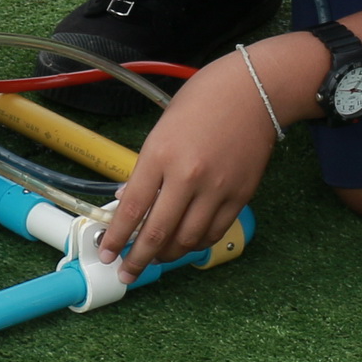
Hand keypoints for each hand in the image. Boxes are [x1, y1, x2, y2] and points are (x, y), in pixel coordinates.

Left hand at [99, 54, 272, 272]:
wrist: (254, 90)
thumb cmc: (205, 100)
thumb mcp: (162, 129)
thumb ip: (146, 167)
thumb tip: (130, 198)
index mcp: (161, 154)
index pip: (132, 208)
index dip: (117, 237)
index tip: (107, 252)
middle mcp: (187, 176)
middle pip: (157, 233)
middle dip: (138, 259)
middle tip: (127, 271)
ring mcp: (217, 189)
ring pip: (187, 240)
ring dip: (167, 255)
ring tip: (156, 258)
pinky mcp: (240, 195)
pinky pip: (214, 232)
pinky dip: (197, 244)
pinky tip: (186, 243)